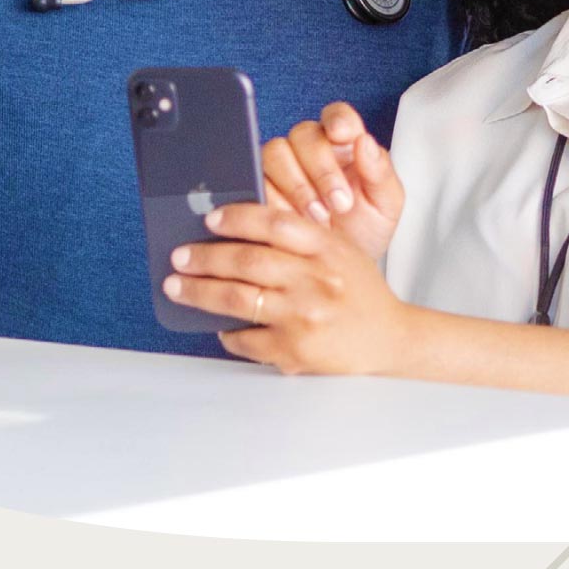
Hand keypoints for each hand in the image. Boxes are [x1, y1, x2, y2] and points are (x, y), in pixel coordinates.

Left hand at [165, 200, 412, 375]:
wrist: (389, 339)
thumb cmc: (357, 290)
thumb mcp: (339, 250)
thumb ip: (300, 236)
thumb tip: (236, 226)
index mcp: (326, 247)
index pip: (274, 223)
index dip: (237, 217)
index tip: (209, 219)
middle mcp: (315, 280)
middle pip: (247, 261)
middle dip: (204, 257)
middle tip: (179, 256)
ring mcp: (304, 317)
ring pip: (238, 298)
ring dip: (200, 292)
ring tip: (179, 287)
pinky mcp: (295, 351)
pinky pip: (247, 339)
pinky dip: (228, 333)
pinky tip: (220, 326)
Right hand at [260, 103, 404, 262]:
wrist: (339, 270)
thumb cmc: (364, 231)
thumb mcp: (385, 205)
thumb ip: (381, 172)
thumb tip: (366, 142)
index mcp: (344, 144)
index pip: (337, 115)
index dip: (336, 119)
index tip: (341, 134)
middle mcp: (310, 149)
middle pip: (303, 134)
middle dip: (322, 168)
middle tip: (339, 203)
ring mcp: (283, 168)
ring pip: (275, 153)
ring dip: (297, 185)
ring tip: (318, 217)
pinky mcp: (261, 189)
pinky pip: (258, 182)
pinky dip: (276, 202)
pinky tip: (294, 220)